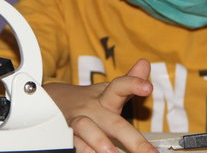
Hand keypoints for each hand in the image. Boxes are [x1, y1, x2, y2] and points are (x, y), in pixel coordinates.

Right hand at [44, 59, 158, 152]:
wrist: (55, 102)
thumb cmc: (91, 101)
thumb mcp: (109, 90)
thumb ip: (129, 82)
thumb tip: (145, 62)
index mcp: (106, 98)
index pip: (119, 87)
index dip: (133, 84)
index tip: (148, 87)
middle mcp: (92, 110)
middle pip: (113, 122)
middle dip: (133, 139)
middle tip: (150, 152)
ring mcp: (77, 122)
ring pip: (85, 128)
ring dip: (99, 140)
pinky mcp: (66, 134)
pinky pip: (73, 142)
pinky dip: (82, 149)